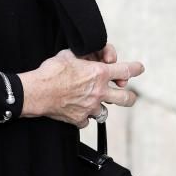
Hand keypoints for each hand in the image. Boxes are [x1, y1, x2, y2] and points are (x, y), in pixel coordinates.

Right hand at [19, 48, 144, 128]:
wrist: (36, 92)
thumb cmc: (51, 71)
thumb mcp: (69, 55)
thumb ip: (83, 56)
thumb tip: (86, 55)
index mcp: (99, 74)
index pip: (126, 71)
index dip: (136, 68)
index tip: (139, 68)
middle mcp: (99, 92)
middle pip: (126, 98)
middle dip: (129, 96)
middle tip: (126, 94)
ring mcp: (90, 108)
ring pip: (105, 112)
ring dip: (101, 107)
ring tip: (94, 103)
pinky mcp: (79, 119)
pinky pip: (86, 121)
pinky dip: (83, 117)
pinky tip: (76, 111)